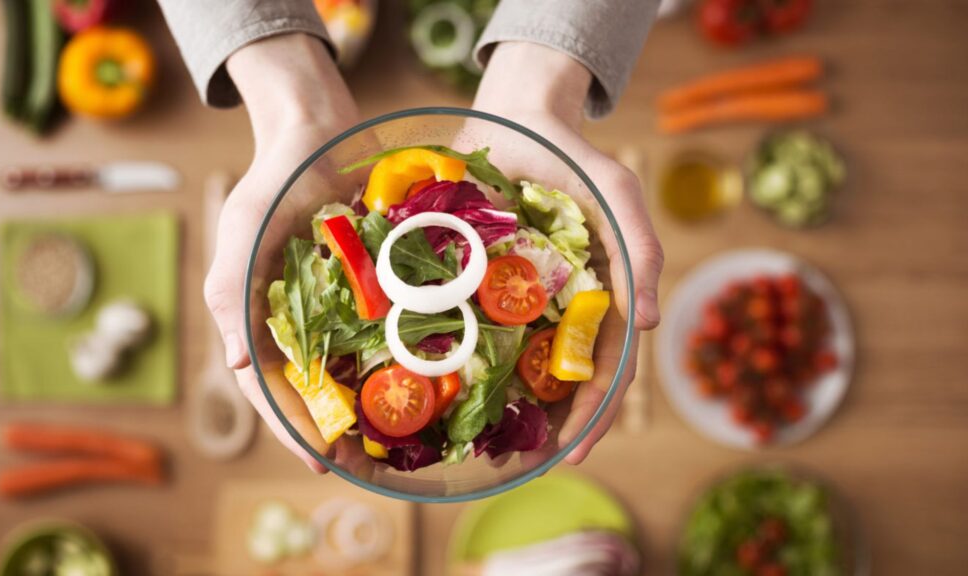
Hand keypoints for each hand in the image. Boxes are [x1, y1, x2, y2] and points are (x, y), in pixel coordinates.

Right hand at [204, 33, 358, 472]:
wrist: (317, 130)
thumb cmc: (274, 179)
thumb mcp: (244, 230)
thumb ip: (232, 294)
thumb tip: (236, 364)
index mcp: (254, 317)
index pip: (269, 388)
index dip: (292, 428)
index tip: (322, 462)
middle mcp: (295, 320)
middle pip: (313, 390)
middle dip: (337, 430)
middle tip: (369, 466)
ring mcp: (333, 307)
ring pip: (349, 370)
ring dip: (369, 406)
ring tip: (397, 444)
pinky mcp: (368, 289)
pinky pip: (383, 333)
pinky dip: (397, 360)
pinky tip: (422, 384)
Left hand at [473, 42, 664, 463]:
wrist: (517, 116)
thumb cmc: (576, 158)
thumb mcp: (617, 193)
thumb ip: (641, 248)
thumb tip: (652, 325)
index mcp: (597, 298)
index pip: (603, 368)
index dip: (593, 414)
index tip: (574, 453)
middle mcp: (555, 307)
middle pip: (556, 378)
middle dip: (548, 425)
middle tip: (526, 465)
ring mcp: (512, 297)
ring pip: (510, 362)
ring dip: (502, 405)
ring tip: (482, 446)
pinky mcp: (472, 281)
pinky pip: (464, 325)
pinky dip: (457, 357)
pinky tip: (438, 387)